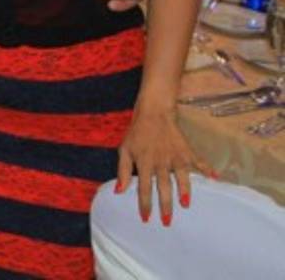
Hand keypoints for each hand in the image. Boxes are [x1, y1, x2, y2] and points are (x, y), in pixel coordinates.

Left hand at [116, 104, 210, 225]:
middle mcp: (160, 162)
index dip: (144, 204)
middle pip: (163, 187)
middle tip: (167, 222)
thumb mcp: (125, 150)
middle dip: (165, 205)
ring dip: (184, 191)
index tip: (146, 219)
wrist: (154, 112)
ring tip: (185, 205)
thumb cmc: (137, 133)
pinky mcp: (187, 151)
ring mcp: (175, 156)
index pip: (143, 188)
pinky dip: (208, 169)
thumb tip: (119, 191)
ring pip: (181, 178)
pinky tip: (216, 178)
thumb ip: (122, 171)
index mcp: (144, 162)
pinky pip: (199, 162)